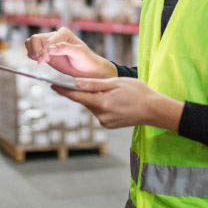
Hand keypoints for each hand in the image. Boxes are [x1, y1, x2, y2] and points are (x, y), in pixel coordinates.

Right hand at [24, 27, 115, 78]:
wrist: (87, 69)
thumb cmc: (86, 60)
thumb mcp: (79, 53)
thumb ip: (65, 49)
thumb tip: (50, 48)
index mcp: (64, 33)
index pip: (47, 41)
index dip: (43, 52)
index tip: (43, 62)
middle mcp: (55, 35)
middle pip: (35, 39)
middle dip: (36, 51)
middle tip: (42, 62)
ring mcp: (49, 43)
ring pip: (31, 42)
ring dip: (33, 52)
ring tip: (42, 61)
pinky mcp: (46, 51)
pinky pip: (32, 49)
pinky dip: (32, 55)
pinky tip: (42, 61)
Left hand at [52, 78, 183, 129]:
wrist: (155, 110)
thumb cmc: (138, 92)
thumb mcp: (116, 83)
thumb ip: (94, 84)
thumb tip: (76, 83)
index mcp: (102, 103)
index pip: (77, 96)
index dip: (63, 91)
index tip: (52, 85)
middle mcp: (101, 115)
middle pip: (85, 101)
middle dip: (84, 92)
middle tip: (88, 82)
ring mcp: (105, 122)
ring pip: (93, 106)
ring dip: (95, 98)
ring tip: (111, 91)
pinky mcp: (109, 125)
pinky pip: (100, 112)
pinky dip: (102, 104)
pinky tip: (114, 100)